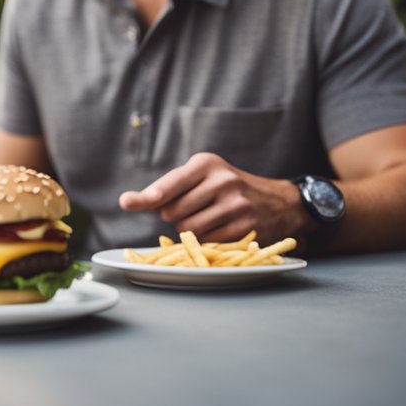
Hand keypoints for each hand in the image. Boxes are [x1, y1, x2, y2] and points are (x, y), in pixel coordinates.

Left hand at [117, 152, 305, 242]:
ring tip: (208, 218)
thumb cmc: (227, 187)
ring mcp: (235, 204)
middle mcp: (221, 180)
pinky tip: (219, 229)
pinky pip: (207, 241)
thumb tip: (128, 201)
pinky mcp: (244, 227)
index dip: (149, 196)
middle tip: (194, 208)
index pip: (171, 183)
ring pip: (188, 229)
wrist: (278, 201)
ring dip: (189, 230)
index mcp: (206, 163)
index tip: (127, 202)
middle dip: (174, 216)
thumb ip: (167, 188)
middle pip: (174, 212)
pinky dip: (205, 240)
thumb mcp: (203, 176)